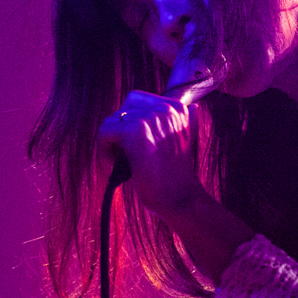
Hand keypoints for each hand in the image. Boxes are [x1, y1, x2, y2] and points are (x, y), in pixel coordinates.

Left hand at [98, 90, 202, 214]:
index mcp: (177, 108)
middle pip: (121, 110)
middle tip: (121, 157)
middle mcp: (165, 108)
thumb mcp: (187, 141)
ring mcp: (150, 117)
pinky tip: (113, 167)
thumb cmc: (178, 175)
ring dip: (109, 145)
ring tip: (118, 165)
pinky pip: (104, 132)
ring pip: (111, 122)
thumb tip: (194, 107)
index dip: (128, 123)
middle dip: (118, 134)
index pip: (135, 100)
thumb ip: (187, 122)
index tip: (131, 146)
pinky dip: (103, 151)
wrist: (180, 197)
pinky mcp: (135, 130)